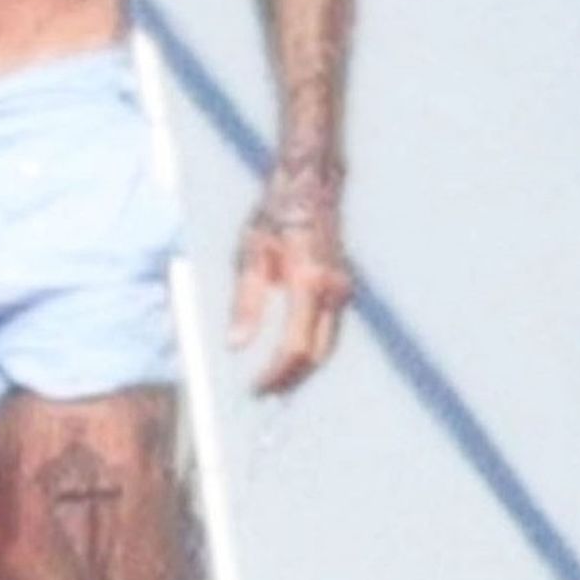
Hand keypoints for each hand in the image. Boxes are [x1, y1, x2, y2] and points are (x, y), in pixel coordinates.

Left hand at [228, 165, 351, 394]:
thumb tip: (236, 346)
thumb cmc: (275, 216)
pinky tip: (290, 353)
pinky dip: (311, 348)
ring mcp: (343, 291)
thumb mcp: (250, 255)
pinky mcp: (342, 288)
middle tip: (263, 392)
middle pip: (317, 356)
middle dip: (291, 379)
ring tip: (273, 380)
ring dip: (302, 368)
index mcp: (310, 284)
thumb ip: (245, 304)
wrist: (310, 187)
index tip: (255, 389)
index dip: (275, 375)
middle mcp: (334, 292)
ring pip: (327, 346)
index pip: (295, 348)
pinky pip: (330, 330)